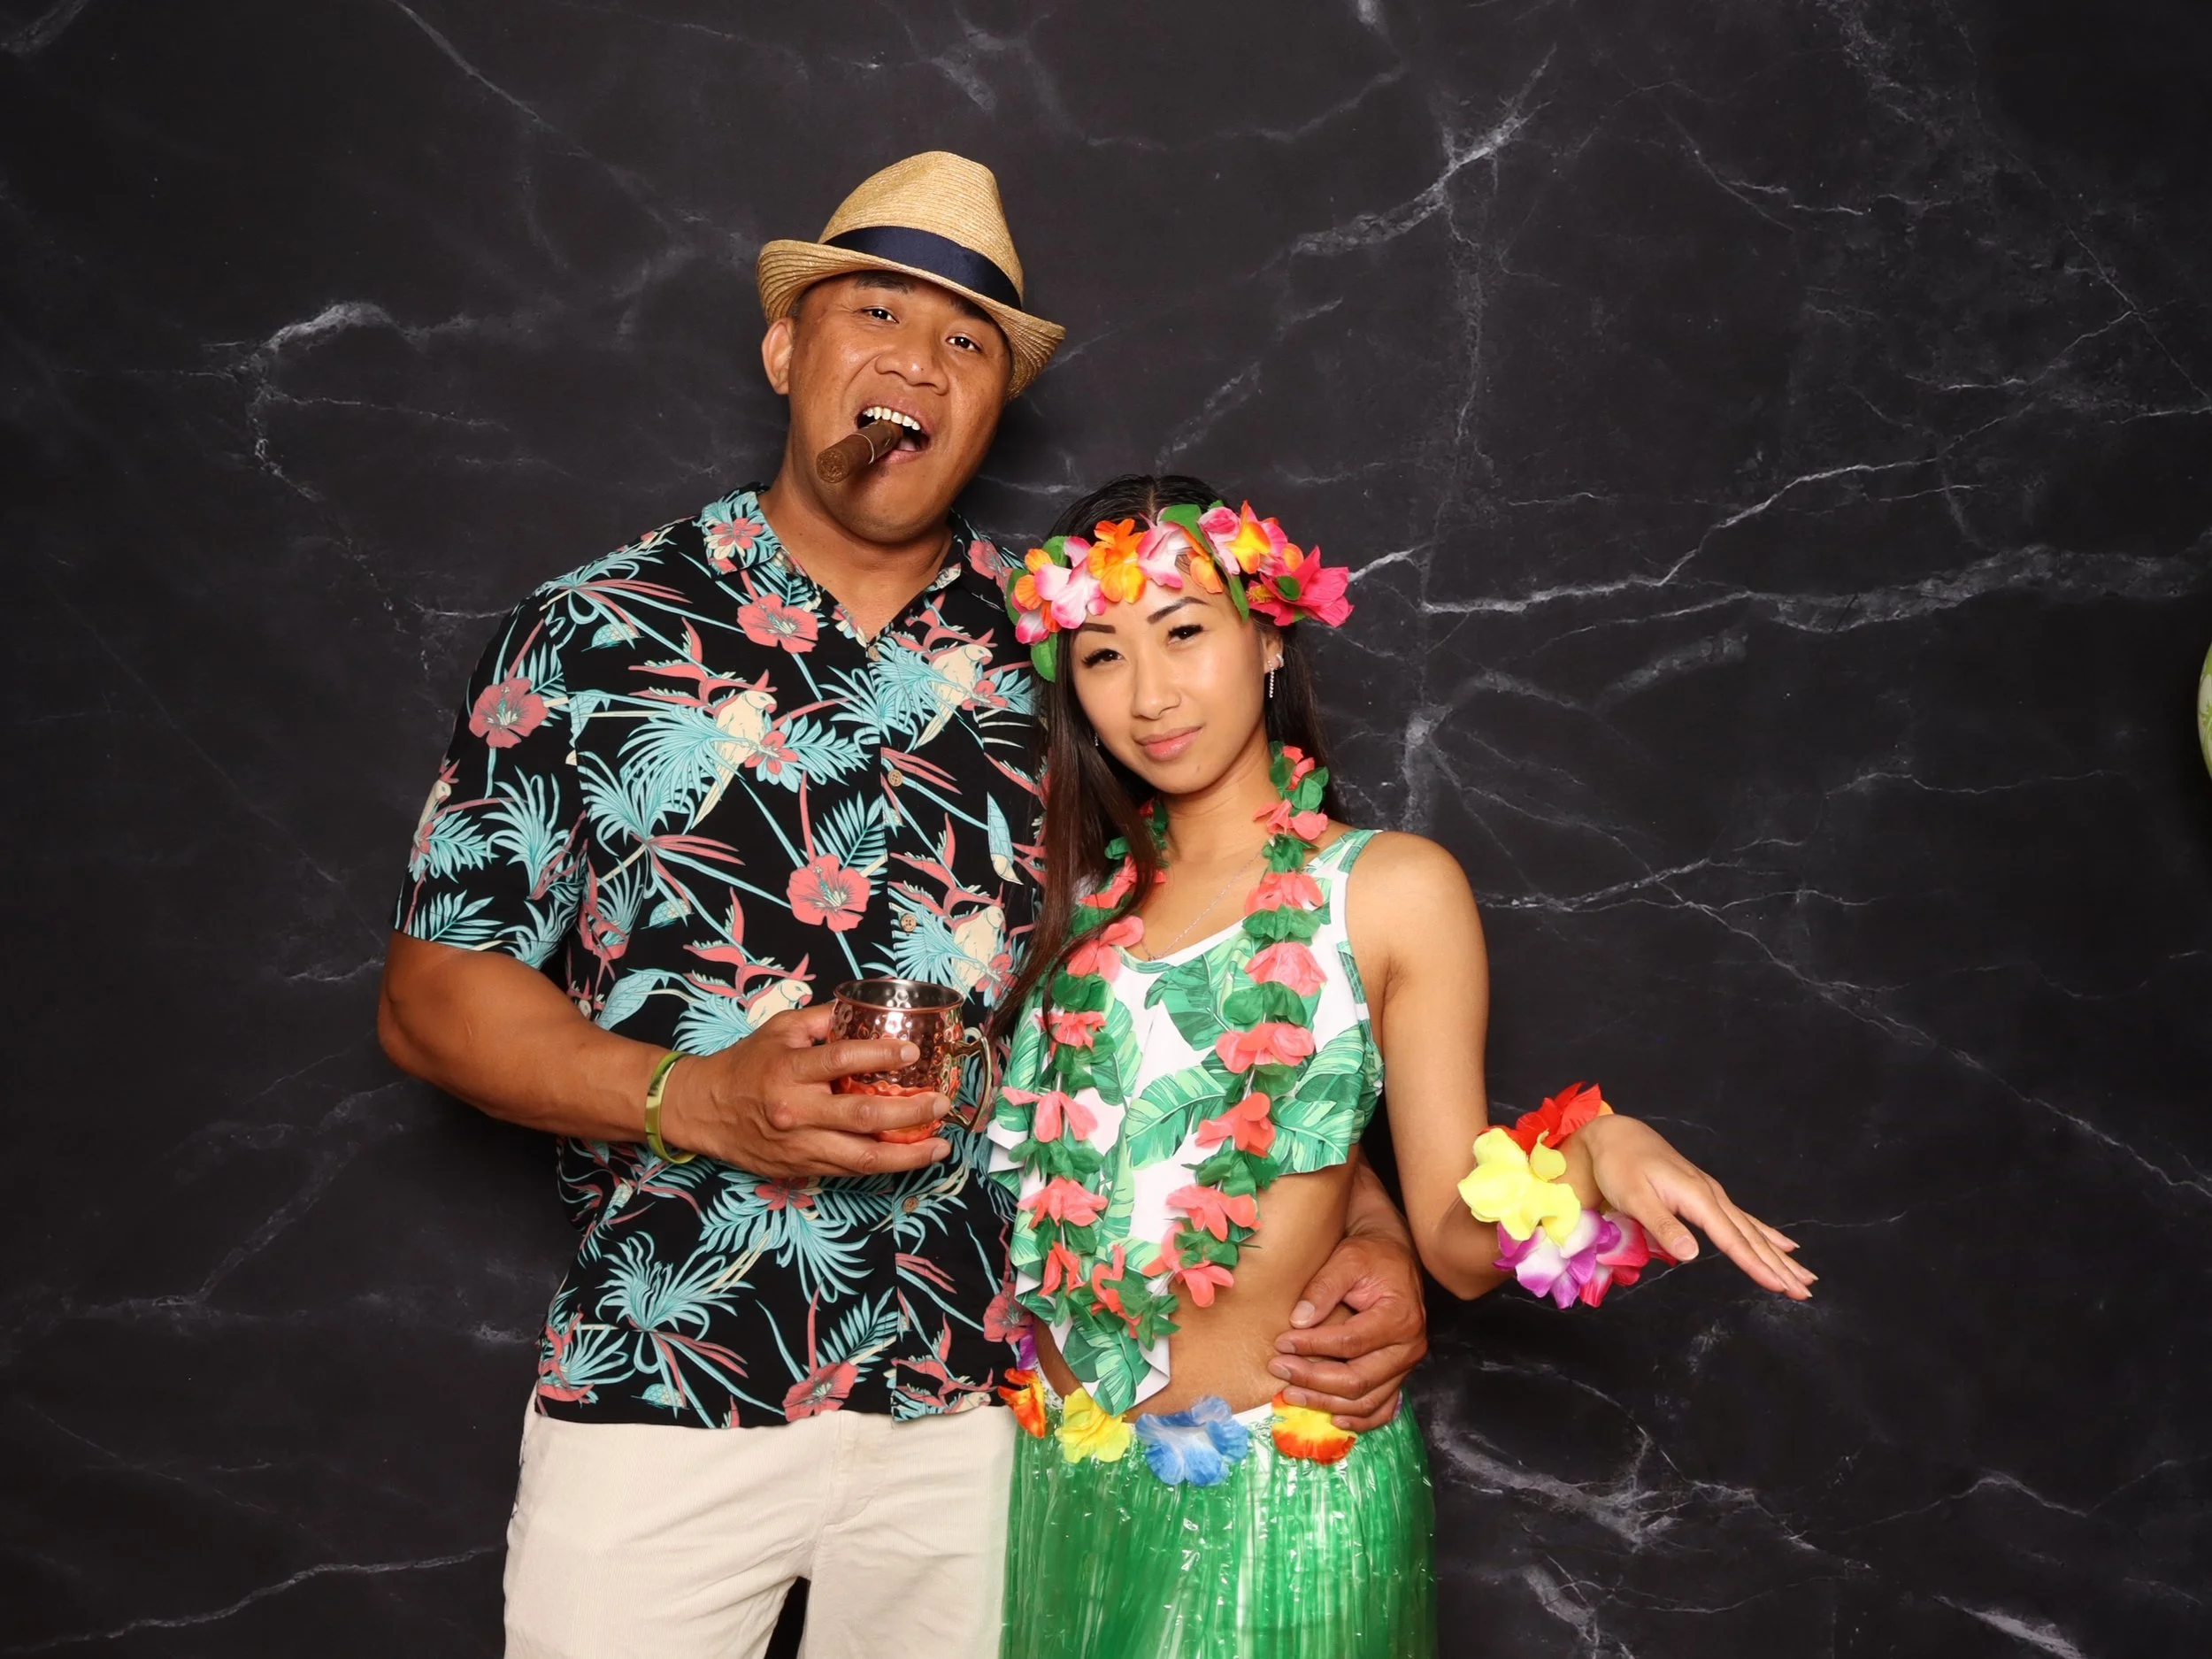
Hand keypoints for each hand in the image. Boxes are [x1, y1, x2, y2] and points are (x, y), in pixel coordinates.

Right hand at [660, 1007, 952, 1176]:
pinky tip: (908, 1158)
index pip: (841, 1060)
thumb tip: (867, 1008)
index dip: (880, 1056)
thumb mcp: (779, 1029)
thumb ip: (823, 1020)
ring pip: (862, 1157)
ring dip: (907, 1154)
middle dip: (910, 1113)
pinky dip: (883, 1166)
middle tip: (940, 1103)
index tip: (912, 1053)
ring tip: (939, 1146)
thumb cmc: (746, 1065)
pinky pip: (849, 1171)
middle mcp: (796, 1111)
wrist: (705, 1110)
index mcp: (790, 1070)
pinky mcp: (801, 1167)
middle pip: (862, 1117)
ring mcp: (799, 1145)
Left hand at [1267, 1230, 1429, 1430]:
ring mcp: (1406, 1365)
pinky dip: (1359, 1419)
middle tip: (1279, 1370)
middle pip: (1358, 1379)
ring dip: (1326, 1403)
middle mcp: (1408, 1347)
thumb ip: (1323, 1288)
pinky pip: (1382, 1408)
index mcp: (1399, 1317)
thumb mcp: (1347, 1259)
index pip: (1350, 1342)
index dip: (1313, 1346)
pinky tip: (1332, 1418)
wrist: (1394, 1259)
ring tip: (1291, 1394)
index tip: (1281, 1343)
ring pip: (1367, 1400)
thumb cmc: (1371, 1257)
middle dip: (1313, 1379)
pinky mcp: (1399, 1375)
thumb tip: (1298, 1321)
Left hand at [1577, 1115, 1813, 1298]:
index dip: (1756, 1265)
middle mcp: (1713, 1196)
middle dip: (1780, 1265)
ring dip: (1779, 1255)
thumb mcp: (1634, 1197)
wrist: (1618, 1135)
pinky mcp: (1707, 1195)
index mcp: (1699, 1198)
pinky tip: (1783, 1244)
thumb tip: (1693, 1256)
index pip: (1733, 1239)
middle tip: (1806, 1290)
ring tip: (1804, 1275)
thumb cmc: (1620, 1165)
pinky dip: (1766, 1234)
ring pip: (1753, 1230)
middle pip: (1752, 1237)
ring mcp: (1713, 1195)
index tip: (1781, 1286)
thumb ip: (1664, 1226)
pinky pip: (1744, 1220)